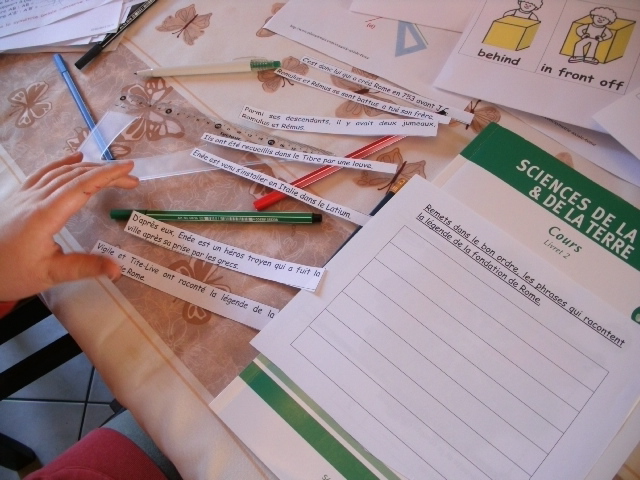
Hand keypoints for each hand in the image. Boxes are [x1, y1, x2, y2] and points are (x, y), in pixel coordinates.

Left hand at [0, 152, 137, 300]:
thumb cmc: (9, 273)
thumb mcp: (49, 275)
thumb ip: (85, 267)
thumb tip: (118, 268)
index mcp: (45, 214)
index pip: (82, 187)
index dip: (107, 175)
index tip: (129, 168)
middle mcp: (36, 198)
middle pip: (76, 176)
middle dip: (106, 173)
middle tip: (132, 178)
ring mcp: (25, 195)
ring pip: (61, 172)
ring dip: (90, 168)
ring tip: (112, 171)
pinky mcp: (18, 197)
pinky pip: (44, 172)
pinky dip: (63, 163)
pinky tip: (75, 159)